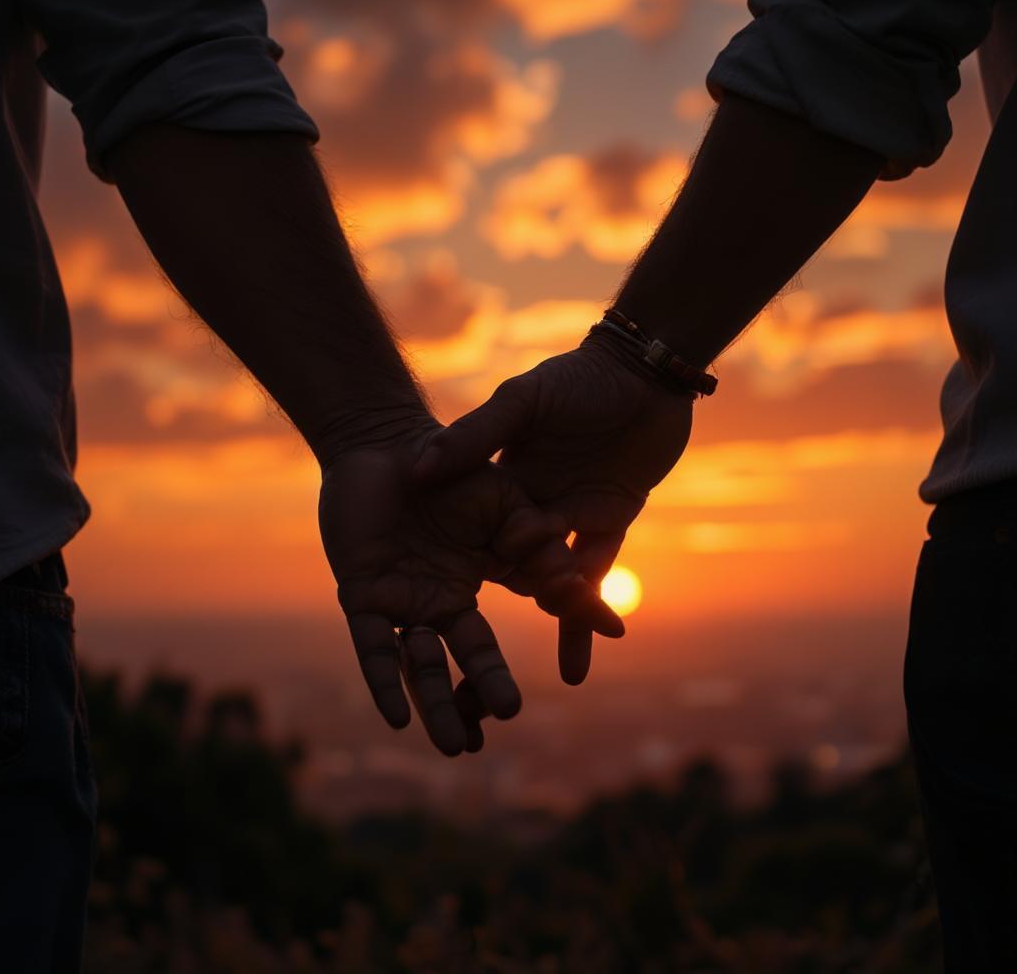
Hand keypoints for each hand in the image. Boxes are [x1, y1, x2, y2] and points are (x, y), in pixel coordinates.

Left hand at [319, 422, 622, 755]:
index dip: (499, 679)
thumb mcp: (513, 514)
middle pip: (453, 664)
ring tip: (456, 745)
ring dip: (432, 704)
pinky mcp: (362, 593)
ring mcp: (395, 600)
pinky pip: (373, 644)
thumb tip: (596, 596)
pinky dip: (384, 679)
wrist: (395, 444)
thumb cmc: (456, 473)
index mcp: (460, 593)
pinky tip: (397, 715)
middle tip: (493, 730)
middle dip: (472, 699)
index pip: (484, 648)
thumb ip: (548, 557)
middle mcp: (427, 605)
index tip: (557, 688)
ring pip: (415, 664)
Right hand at [413, 336, 693, 683]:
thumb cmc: (578, 379)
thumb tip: (415, 468)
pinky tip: (595, 648)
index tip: (434, 621)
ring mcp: (570, 517)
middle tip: (482, 677)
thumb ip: (472, 436)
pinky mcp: (608, 522)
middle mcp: (530, 507)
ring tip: (546, 687)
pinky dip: (593, 610)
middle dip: (499, 623)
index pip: (479, 540)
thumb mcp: (521, 404)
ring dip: (559, 623)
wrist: (640, 370)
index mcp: (501, 484)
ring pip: (554, 582)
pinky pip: (600, 572)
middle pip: (513, 572)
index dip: (465, 577)